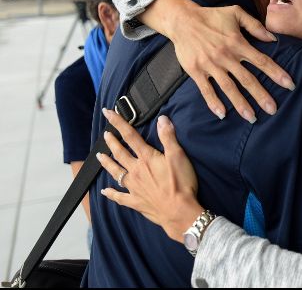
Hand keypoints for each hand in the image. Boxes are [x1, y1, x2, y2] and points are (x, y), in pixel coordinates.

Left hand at [97, 108, 203, 243]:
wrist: (179, 211)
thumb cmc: (181, 183)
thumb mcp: (178, 156)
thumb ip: (168, 137)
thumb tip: (162, 118)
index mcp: (146, 158)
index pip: (130, 136)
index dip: (119, 123)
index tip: (108, 112)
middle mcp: (136, 170)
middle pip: (120, 153)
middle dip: (112, 142)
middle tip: (105, 135)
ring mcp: (133, 187)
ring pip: (116, 172)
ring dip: (107, 163)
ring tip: (99, 156)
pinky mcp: (135, 201)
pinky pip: (119, 197)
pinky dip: (111, 194)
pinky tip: (104, 191)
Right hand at [165, 0, 295, 122]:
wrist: (182, 20)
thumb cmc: (212, 16)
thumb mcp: (236, 13)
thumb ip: (255, 25)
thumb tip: (273, 39)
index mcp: (238, 43)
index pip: (262, 61)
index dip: (277, 73)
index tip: (290, 85)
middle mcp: (226, 56)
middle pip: (247, 80)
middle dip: (261, 96)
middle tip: (273, 110)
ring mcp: (211, 65)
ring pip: (229, 88)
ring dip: (240, 104)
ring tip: (251, 118)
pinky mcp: (196, 71)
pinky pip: (206, 90)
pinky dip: (214, 103)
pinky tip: (222, 114)